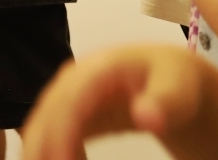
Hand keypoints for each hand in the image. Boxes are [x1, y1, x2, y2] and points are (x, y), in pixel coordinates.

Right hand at [22, 45, 217, 159]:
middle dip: (40, 145)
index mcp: (97, 68)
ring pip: (42, 123)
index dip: (61, 131)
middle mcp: (74, 80)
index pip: (70, 100)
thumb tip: (146, 118)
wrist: (168, 76)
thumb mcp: (177, 89)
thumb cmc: (173, 81)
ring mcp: (70, 94)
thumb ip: (165, 101)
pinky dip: (53, 150)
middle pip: (46, 112)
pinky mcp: (71, 111)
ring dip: (40, 149)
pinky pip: (53, 132)